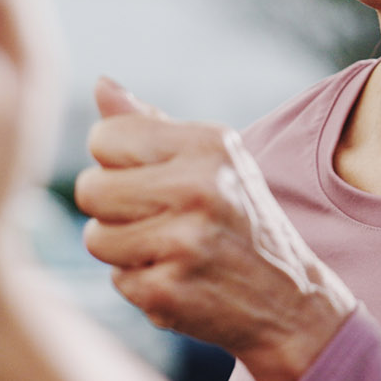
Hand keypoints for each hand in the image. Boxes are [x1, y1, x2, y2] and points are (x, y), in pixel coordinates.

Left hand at [75, 80, 356, 380]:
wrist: (290, 298)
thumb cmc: (238, 217)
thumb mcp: (209, 159)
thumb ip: (150, 124)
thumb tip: (101, 83)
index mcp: (208, 144)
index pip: (105, 135)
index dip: (115, 159)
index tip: (148, 176)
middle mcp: (199, 187)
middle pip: (90, 188)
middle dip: (111, 206)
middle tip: (154, 215)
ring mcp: (184, 242)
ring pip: (96, 238)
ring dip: (123, 247)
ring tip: (169, 247)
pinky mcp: (169, 291)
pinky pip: (116, 279)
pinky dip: (140, 282)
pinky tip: (179, 276)